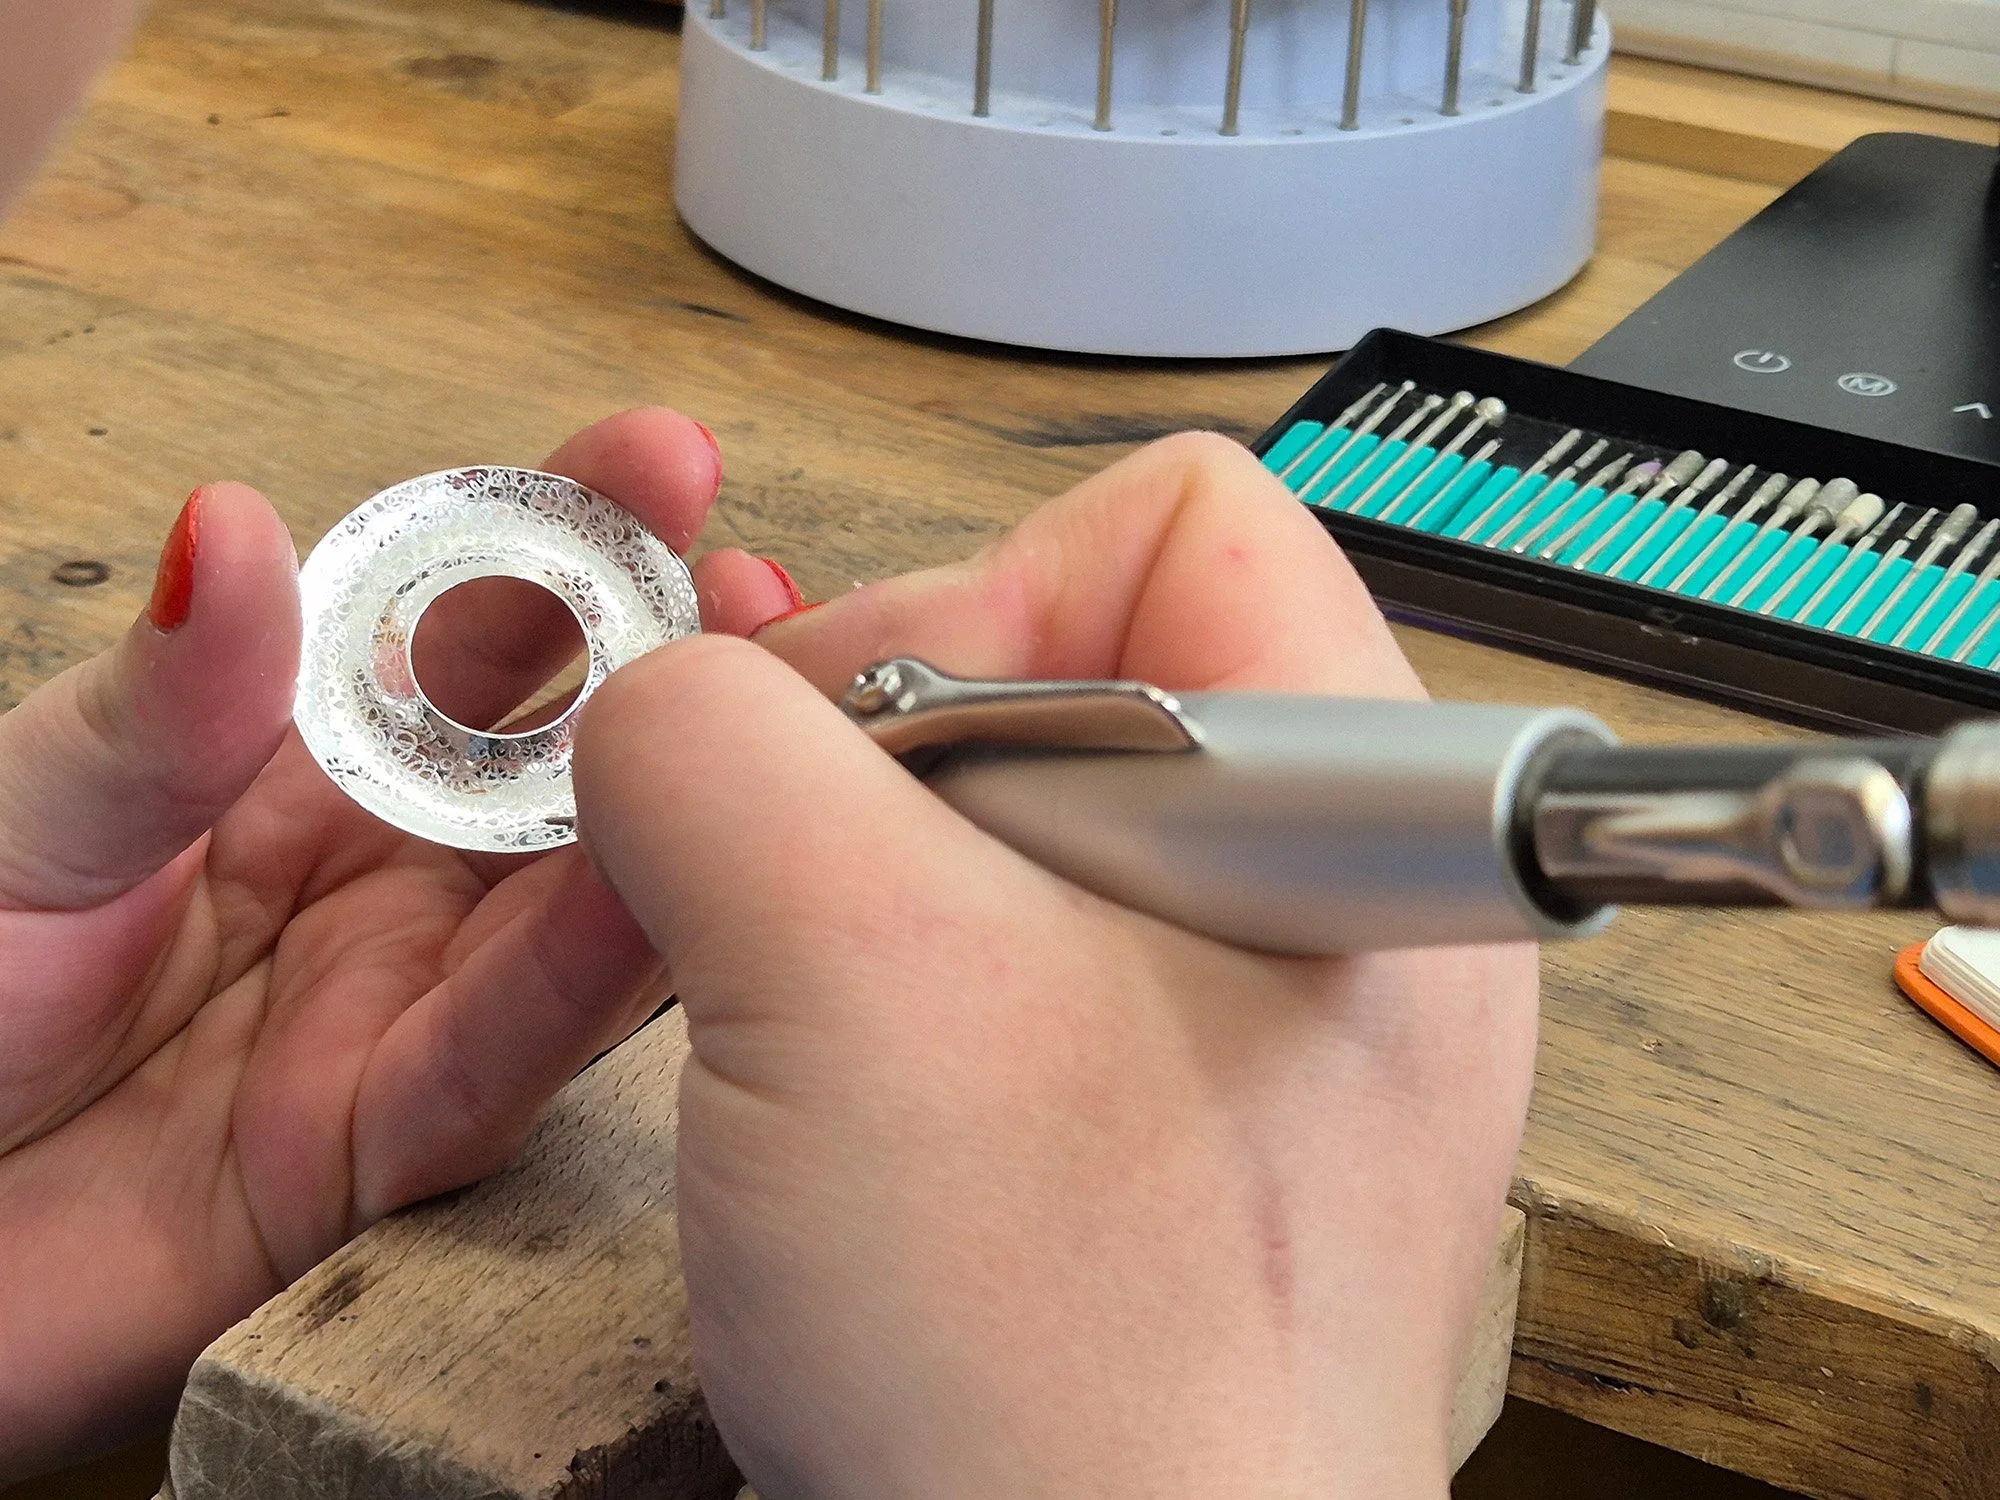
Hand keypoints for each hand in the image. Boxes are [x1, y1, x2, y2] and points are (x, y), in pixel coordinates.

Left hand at [0, 409, 802, 1477]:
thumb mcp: (16, 823)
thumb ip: (156, 710)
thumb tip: (229, 526)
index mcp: (298, 763)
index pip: (470, 630)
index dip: (567, 538)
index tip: (661, 458)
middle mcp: (382, 879)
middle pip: (566, 764)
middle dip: (682, 674)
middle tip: (771, 593)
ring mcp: (395, 1010)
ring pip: (573, 914)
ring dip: (676, 825)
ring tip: (773, 727)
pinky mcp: (379, 1154)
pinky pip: (500, 1061)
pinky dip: (583, 985)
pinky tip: (659, 902)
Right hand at [575, 433, 1539, 1498]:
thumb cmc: (1075, 1382)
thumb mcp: (845, 978)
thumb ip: (714, 749)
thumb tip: (666, 704)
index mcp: (1353, 812)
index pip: (1168, 524)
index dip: (976, 602)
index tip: (867, 770)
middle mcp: (1325, 894)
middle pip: (1068, 661)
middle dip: (881, 768)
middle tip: (812, 920)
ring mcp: (1248, 1004)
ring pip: (1006, 818)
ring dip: (856, 892)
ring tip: (817, 1033)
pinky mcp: (1158, 1099)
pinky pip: (998, 951)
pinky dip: (878, 989)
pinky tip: (845, 1102)